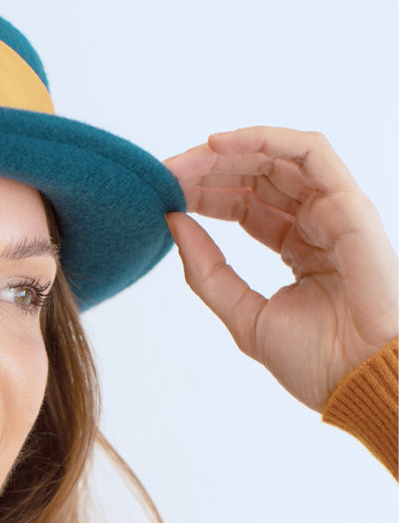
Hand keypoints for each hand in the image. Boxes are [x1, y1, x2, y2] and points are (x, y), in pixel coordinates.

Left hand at [165, 127, 396, 410]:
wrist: (358, 382)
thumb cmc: (314, 360)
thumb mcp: (242, 313)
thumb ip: (207, 270)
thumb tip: (172, 221)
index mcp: (295, 247)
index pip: (243, 204)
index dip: (202, 193)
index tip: (163, 193)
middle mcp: (316, 223)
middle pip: (256, 176)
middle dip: (207, 169)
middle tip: (165, 173)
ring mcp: (335, 211)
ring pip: (278, 158)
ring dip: (227, 152)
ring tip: (185, 160)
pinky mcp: (350, 204)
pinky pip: (310, 153)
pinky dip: (264, 140)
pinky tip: (218, 145)